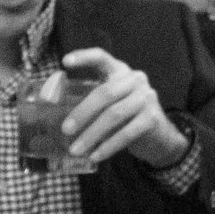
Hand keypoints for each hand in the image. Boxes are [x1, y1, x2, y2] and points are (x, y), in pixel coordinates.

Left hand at [59, 49, 189, 168]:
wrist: (157, 136)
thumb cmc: (124, 117)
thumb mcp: (108, 105)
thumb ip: (89, 104)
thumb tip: (57, 119)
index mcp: (119, 71)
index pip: (102, 58)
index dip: (84, 57)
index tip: (65, 62)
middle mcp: (135, 80)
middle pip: (105, 93)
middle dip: (82, 113)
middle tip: (66, 130)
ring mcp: (146, 97)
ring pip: (114, 115)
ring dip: (92, 135)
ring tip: (76, 150)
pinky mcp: (152, 118)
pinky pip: (126, 133)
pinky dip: (108, 146)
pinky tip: (95, 156)